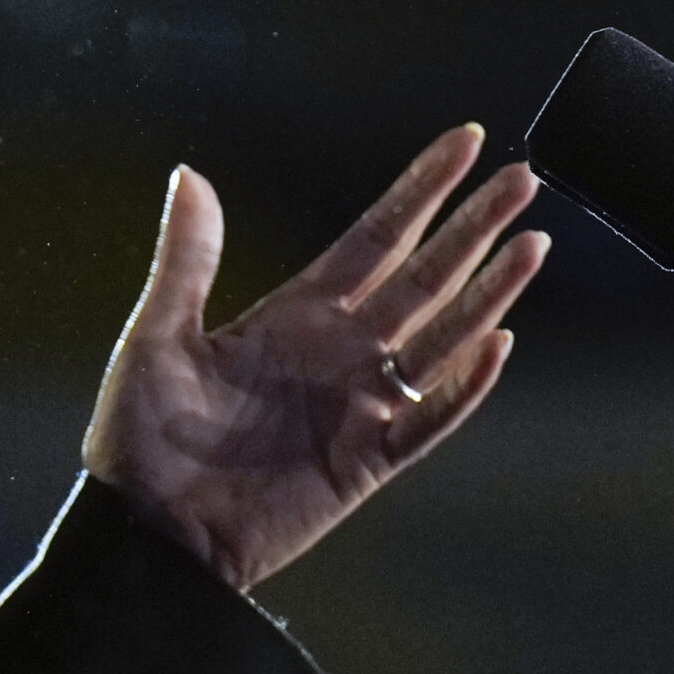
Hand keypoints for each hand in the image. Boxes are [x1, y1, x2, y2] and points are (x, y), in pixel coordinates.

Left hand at [82, 124, 548, 592]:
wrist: (149, 530)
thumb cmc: (140, 435)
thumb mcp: (156, 335)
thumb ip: (187, 259)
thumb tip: (189, 173)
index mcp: (293, 314)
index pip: (374, 238)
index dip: (420, 191)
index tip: (465, 142)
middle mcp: (337, 351)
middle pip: (422, 276)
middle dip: (471, 227)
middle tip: (522, 179)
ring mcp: (358, 405)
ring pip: (441, 338)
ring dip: (487, 293)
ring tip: (532, 244)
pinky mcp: (366, 462)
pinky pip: (429, 421)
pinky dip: (464, 386)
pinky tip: (497, 344)